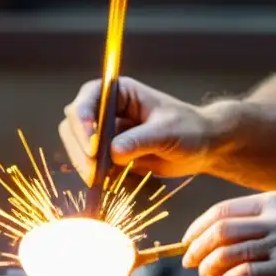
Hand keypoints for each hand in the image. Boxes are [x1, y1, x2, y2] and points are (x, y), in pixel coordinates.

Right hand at [60, 77, 216, 185]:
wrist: (201, 147)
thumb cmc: (189, 129)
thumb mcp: (167, 132)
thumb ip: (141, 140)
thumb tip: (112, 152)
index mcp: (121, 92)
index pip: (89, 98)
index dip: (83, 120)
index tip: (93, 145)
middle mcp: (108, 109)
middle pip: (74, 122)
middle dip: (79, 145)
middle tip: (92, 169)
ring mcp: (106, 132)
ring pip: (77, 144)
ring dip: (82, 162)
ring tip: (97, 178)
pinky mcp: (109, 153)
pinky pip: (90, 162)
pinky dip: (91, 173)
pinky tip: (103, 182)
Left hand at [181, 191, 275, 275]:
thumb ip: (258, 222)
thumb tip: (216, 238)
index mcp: (274, 201)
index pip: (223, 210)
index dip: (198, 227)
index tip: (188, 241)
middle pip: (221, 230)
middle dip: (197, 247)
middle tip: (189, 260)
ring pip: (229, 252)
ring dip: (209, 265)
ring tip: (205, 273)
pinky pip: (246, 273)